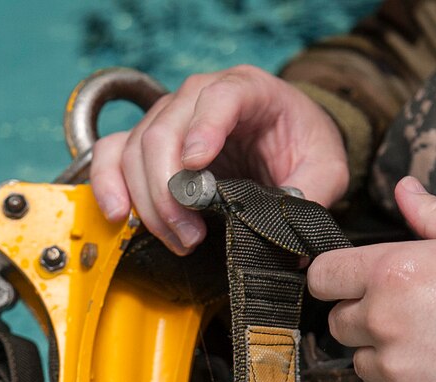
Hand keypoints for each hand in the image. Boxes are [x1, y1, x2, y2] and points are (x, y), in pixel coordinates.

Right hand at [90, 65, 348, 253]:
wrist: (286, 139)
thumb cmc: (301, 144)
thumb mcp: (327, 167)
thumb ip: (312, 193)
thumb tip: (289, 234)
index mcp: (247, 89)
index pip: (219, 97)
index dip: (204, 129)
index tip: (197, 167)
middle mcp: (199, 95)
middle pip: (165, 130)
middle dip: (170, 191)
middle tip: (190, 236)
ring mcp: (168, 117)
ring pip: (135, 149)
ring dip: (147, 201)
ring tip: (176, 238)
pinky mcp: (146, 142)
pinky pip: (111, 155)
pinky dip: (108, 185)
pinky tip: (118, 215)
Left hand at [307, 177, 435, 381]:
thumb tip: (404, 190)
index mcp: (396, 271)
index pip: (323, 276)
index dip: (334, 277)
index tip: (350, 280)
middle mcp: (386, 322)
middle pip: (339, 323)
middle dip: (364, 315)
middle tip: (410, 311)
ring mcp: (397, 370)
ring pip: (363, 362)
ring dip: (385, 353)